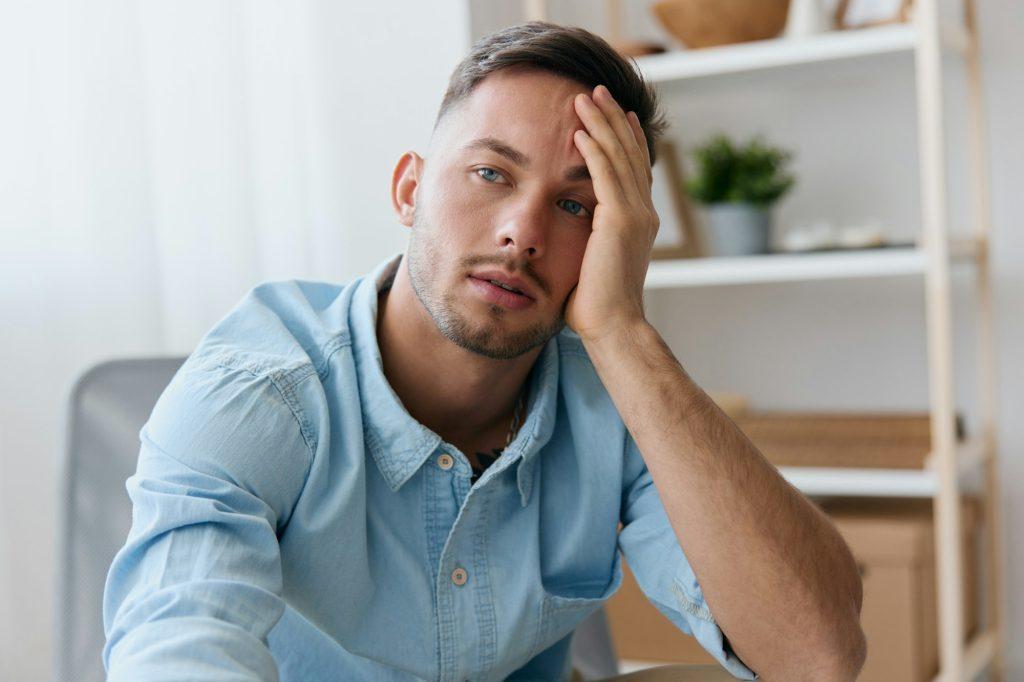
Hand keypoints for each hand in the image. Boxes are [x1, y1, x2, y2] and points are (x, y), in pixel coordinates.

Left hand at [565, 84, 658, 344]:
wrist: (612, 326)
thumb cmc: (595, 307)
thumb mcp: (591, 264)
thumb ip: (586, 242)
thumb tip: (565, 238)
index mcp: (637, 222)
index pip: (634, 170)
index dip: (625, 139)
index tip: (615, 114)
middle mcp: (642, 213)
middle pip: (629, 153)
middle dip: (612, 119)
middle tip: (597, 90)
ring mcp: (635, 215)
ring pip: (619, 157)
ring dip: (601, 124)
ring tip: (584, 97)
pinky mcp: (621, 221)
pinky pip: (607, 175)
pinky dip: (594, 150)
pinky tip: (581, 130)